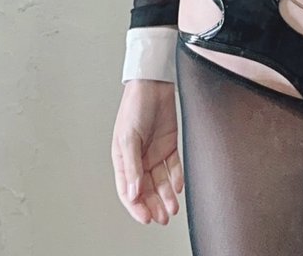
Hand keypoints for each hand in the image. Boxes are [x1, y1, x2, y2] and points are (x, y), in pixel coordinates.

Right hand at [111, 79, 183, 224]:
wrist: (153, 83)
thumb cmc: (134, 106)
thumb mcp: (129, 137)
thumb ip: (132, 166)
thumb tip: (133, 192)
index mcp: (123, 159)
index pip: (128, 190)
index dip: (136, 206)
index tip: (146, 218)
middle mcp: (139, 159)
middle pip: (146, 189)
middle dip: (154, 205)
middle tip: (163, 218)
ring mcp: (154, 152)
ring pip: (161, 181)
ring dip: (166, 195)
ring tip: (173, 209)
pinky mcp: (169, 144)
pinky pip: (173, 166)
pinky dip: (176, 178)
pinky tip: (179, 188)